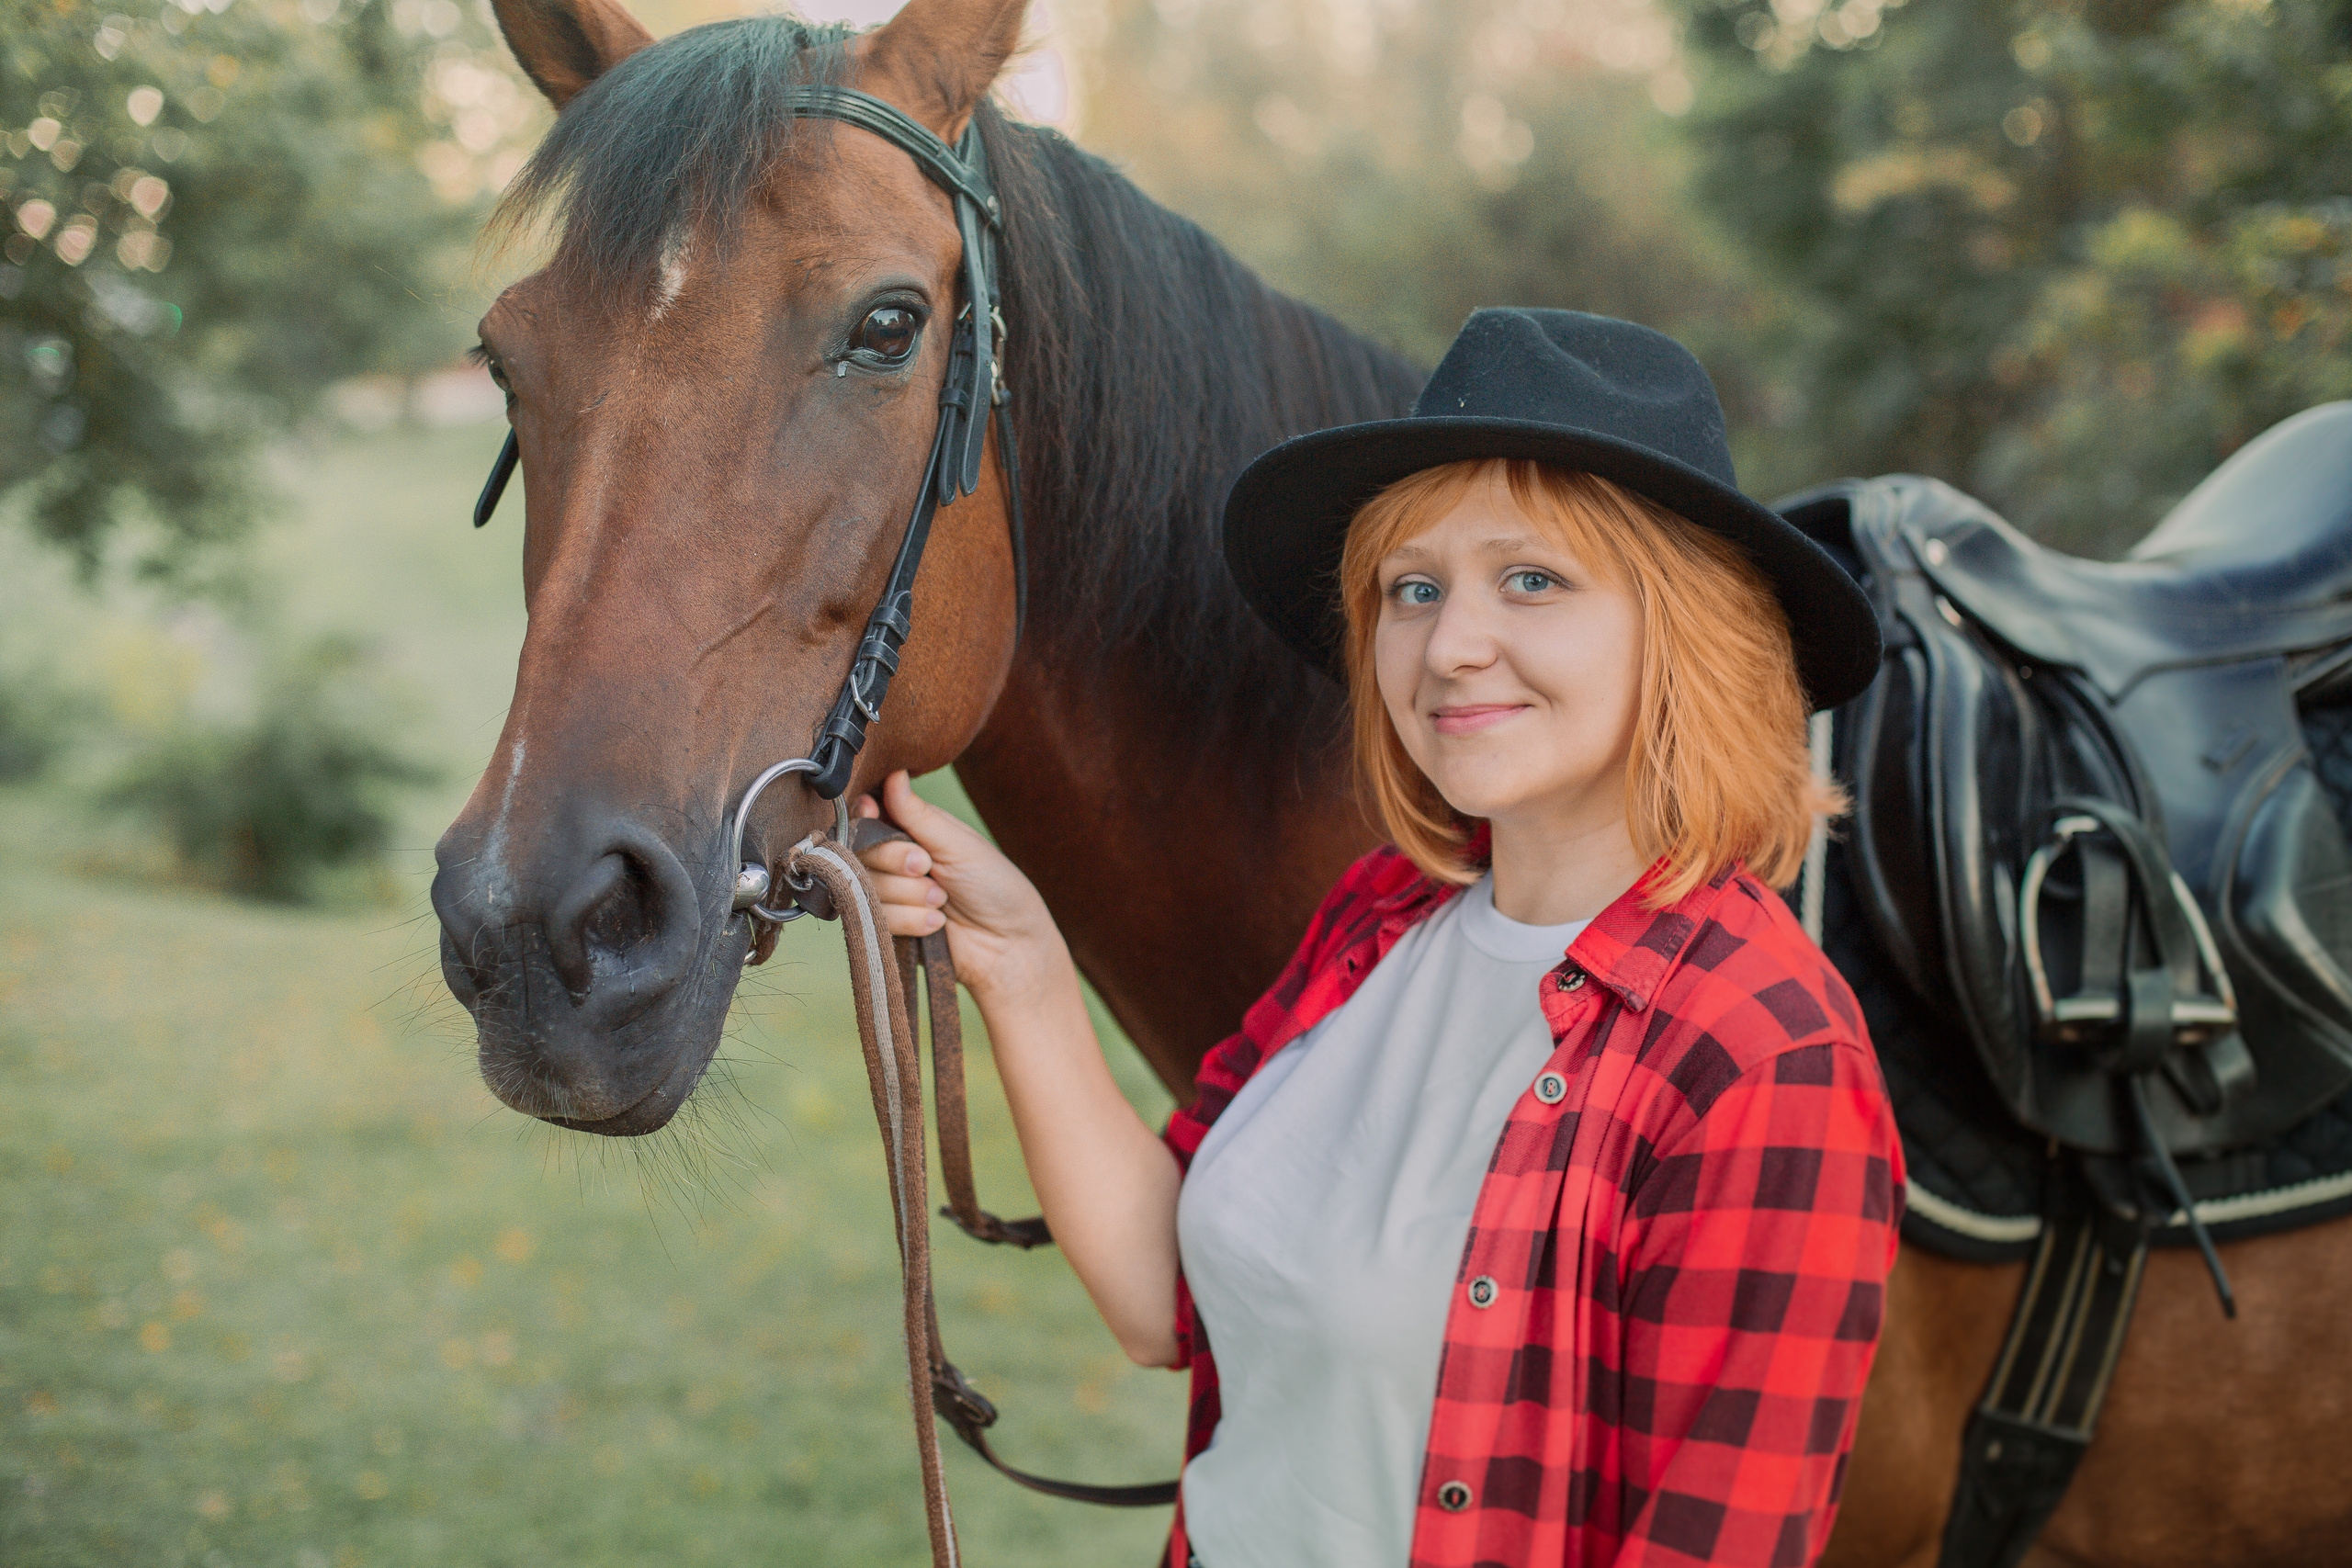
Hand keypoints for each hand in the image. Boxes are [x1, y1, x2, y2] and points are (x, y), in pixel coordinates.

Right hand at [853, 771, 1065, 1000]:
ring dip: (909, 896)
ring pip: (866, 885)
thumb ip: (918, 815)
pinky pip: (875, 917)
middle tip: (928, 869)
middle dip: (897, 861)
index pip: (871, 813)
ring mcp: (892, 893)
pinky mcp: (889, 926)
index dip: (866, 815)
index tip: (871, 813)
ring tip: (942, 902)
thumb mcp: (959, 844)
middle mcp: (898, 859)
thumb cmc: (995, 887)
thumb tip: (894, 773)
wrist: (1008, 948)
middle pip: (862, 849)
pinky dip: (910, 921)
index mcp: (916, 829)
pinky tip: (937, 925)